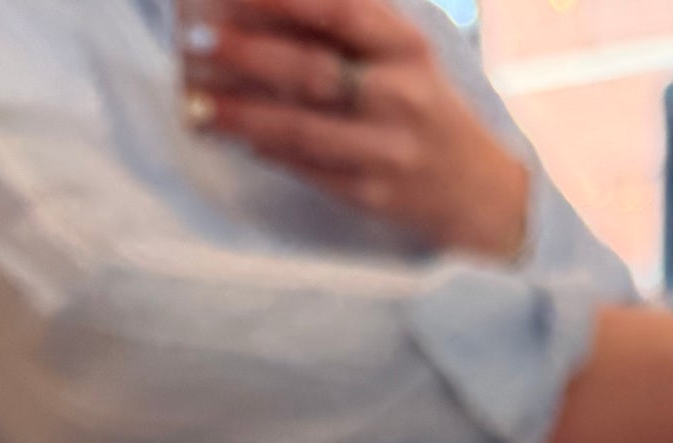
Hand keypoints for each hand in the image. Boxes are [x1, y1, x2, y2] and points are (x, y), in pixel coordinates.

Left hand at [183, 0, 532, 262]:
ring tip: (194, 97)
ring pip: (301, 127)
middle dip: (247, 52)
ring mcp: (387, 150)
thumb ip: (351, 24)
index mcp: (407, 48)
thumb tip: (276, 5)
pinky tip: (229, 132)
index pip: (340, 11)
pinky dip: (263, 148)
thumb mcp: (404, 53)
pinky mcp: (372, 194)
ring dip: (240, 111)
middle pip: (312, 69)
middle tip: (195, 38)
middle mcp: (401, 96)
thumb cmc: (425, 108)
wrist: (478, 192)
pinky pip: (306, 168)